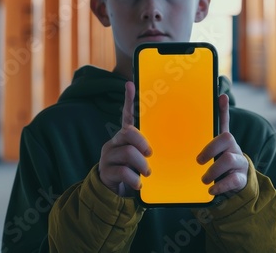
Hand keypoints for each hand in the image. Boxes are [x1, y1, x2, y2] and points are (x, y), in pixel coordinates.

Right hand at [98, 81, 151, 196]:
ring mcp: (108, 156)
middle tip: (150, 154)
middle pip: (128, 132)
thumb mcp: (141, 156)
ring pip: (127, 153)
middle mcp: (114, 142)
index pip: (126, 115)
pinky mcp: (105, 171)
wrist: (114, 191)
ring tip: (146, 173)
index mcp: (125, 137)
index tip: (130, 84)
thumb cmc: (133, 170)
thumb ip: (148, 147)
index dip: (128, 100)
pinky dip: (134, 179)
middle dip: (142, 142)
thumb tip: (169, 141)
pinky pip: (122, 172)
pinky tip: (138, 184)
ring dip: (141, 165)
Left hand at [197, 94, 248, 195]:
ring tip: (204, 179)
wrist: (239, 186)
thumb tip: (207, 113)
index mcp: (226, 142)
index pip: (225, 123)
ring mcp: (240, 163)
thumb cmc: (223, 165)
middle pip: (227, 138)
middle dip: (211, 148)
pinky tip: (211, 190)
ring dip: (213, 170)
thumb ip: (210, 139)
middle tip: (199, 161)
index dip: (223, 110)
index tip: (221, 96)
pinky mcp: (242, 179)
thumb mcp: (216, 152)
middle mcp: (235, 149)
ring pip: (229, 159)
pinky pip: (233, 179)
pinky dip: (220, 186)